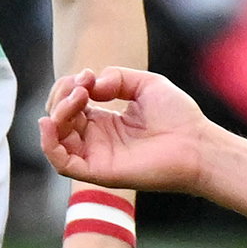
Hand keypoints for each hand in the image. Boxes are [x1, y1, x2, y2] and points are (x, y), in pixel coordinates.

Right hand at [38, 67, 215, 196]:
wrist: (198, 144)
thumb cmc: (179, 117)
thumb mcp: (146, 84)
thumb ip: (116, 77)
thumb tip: (89, 85)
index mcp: (105, 122)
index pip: (70, 104)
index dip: (71, 86)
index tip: (89, 75)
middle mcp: (96, 140)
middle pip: (60, 119)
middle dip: (62, 96)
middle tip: (83, 86)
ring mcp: (96, 156)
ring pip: (56, 139)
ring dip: (58, 114)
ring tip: (77, 98)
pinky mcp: (98, 172)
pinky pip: (62, 164)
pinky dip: (48, 144)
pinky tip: (50, 122)